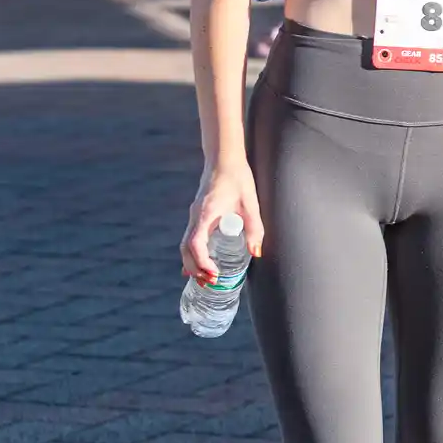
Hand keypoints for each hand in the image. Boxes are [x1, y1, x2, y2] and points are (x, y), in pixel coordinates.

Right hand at [182, 161, 263, 284]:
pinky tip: (198, 265)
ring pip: (185, 245)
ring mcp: (194, 216)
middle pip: (186, 249)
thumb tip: (256, 252)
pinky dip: (192, 254)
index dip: (202, 262)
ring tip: (205, 279)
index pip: (195, 243)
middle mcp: (195, 216)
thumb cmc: (237, 178)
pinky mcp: (197, 215)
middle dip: (196, 269)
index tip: (213, 273)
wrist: (224, 159)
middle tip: (210, 283)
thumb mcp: (250, 203)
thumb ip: (254, 227)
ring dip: (192, 263)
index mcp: (205, 213)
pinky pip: (189, 239)